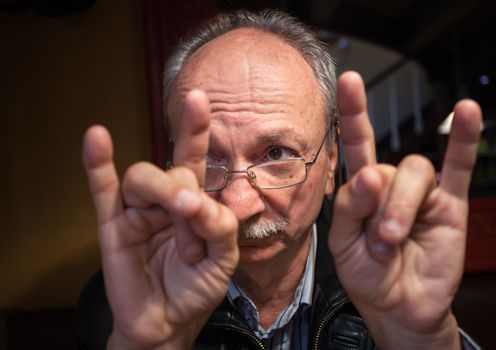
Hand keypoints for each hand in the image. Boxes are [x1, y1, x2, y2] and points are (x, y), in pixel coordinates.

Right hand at [82, 90, 238, 349]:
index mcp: (194, 202)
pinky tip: (96, 138)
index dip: (195, 130)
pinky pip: (102, 189)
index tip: (198, 99)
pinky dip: (97, 163)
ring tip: (180, 228)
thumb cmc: (197, 288)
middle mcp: (167, 200)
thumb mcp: (224, 259)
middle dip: (186, 196)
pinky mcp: (113, 225)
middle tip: (195, 226)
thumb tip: (198, 202)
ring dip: (164, 196)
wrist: (169, 323)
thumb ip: (221, 225)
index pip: (195, 160)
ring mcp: (138, 211)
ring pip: (144, 178)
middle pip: (173, 171)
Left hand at [329, 71, 481, 348]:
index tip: (350, 81)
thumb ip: (351, 207)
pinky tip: (468, 111)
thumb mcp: (343, 244)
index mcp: (362, 189)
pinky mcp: (450, 206)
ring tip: (393, 240)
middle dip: (381, 205)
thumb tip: (370, 173)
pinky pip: (459, 168)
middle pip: (388, 167)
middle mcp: (391, 184)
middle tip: (378, 240)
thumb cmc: (367, 274)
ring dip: (402, 207)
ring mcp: (422, 193)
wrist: (397, 306)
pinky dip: (463, 140)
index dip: (354, 113)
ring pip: (416, 172)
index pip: (357, 144)